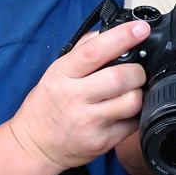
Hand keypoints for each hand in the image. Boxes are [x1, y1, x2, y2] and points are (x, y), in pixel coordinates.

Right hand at [8, 20, 149, 170]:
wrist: (35, 145)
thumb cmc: (47, 105)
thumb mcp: (55, 72)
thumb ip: (82, 51)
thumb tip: (109, 32)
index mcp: (62, 74)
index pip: (94, 52)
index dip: (121, 37)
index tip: (140, 29)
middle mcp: (74, 97)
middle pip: (119, 77)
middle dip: (137, 71)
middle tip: (136, 72)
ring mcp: (89, 122)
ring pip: (131, 101)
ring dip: (139, 93)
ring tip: (130, 92)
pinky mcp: (102, 141)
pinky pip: (133, 123)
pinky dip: (136, 114)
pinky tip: (126, 111)